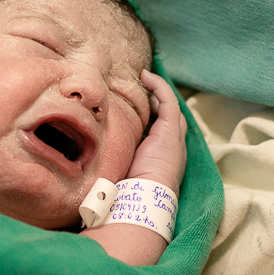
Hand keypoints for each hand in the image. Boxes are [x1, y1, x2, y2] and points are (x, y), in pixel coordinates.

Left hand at [126, 70, 187, 191]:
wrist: (145, 198)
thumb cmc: (132, 192)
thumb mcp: (125, 172)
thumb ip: (120, 160)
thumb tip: (99, 159)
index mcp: (164, 158)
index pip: (163, 132)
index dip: (155, 118)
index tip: (139, 109)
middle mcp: (174, 147)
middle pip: (171, 116)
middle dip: (159, 102)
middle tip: (143, 90)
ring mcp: (174, 137)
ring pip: (170, 106)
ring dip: (158, 90)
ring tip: (144, 78)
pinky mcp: (170, 129)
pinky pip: (168, 99)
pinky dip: (158, 86)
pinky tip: (146, 76)